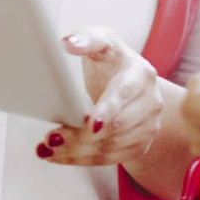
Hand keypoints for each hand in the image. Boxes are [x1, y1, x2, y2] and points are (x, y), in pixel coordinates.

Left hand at [36, 26, 161, 166]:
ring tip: (48, 149)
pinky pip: (111, 159)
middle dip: (81, 135)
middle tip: (51, 138)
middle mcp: (151, 102)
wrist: (132, 83)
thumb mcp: (102, 41)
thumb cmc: (112, 60)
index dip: (107, 109)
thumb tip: (68, 43)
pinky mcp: (140, 145)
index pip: (124, 94)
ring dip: (77, 151)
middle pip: (116, 127)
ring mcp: (149, 127)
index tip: (90, 124)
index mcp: (141, 74)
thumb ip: (87, 39)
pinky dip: (82, 160)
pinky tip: (59, 157)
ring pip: (111, 147)